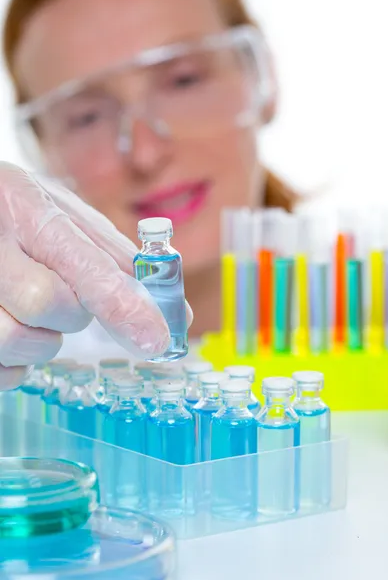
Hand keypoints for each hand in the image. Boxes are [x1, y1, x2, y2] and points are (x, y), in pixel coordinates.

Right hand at [0, 163, 192, 388]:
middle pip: (44, 303)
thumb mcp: (66, 217)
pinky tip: (15, 329)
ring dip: (41, 339)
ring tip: (33, 313)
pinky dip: (18, 362)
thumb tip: (178, 313)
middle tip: (64, 297)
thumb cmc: (21, 215)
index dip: (122, 306)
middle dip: (70, 314)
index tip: (156, 339)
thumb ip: (119, 261)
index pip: (81, 265)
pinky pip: (0, 369)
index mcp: (27, 209)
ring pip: (14, 340)